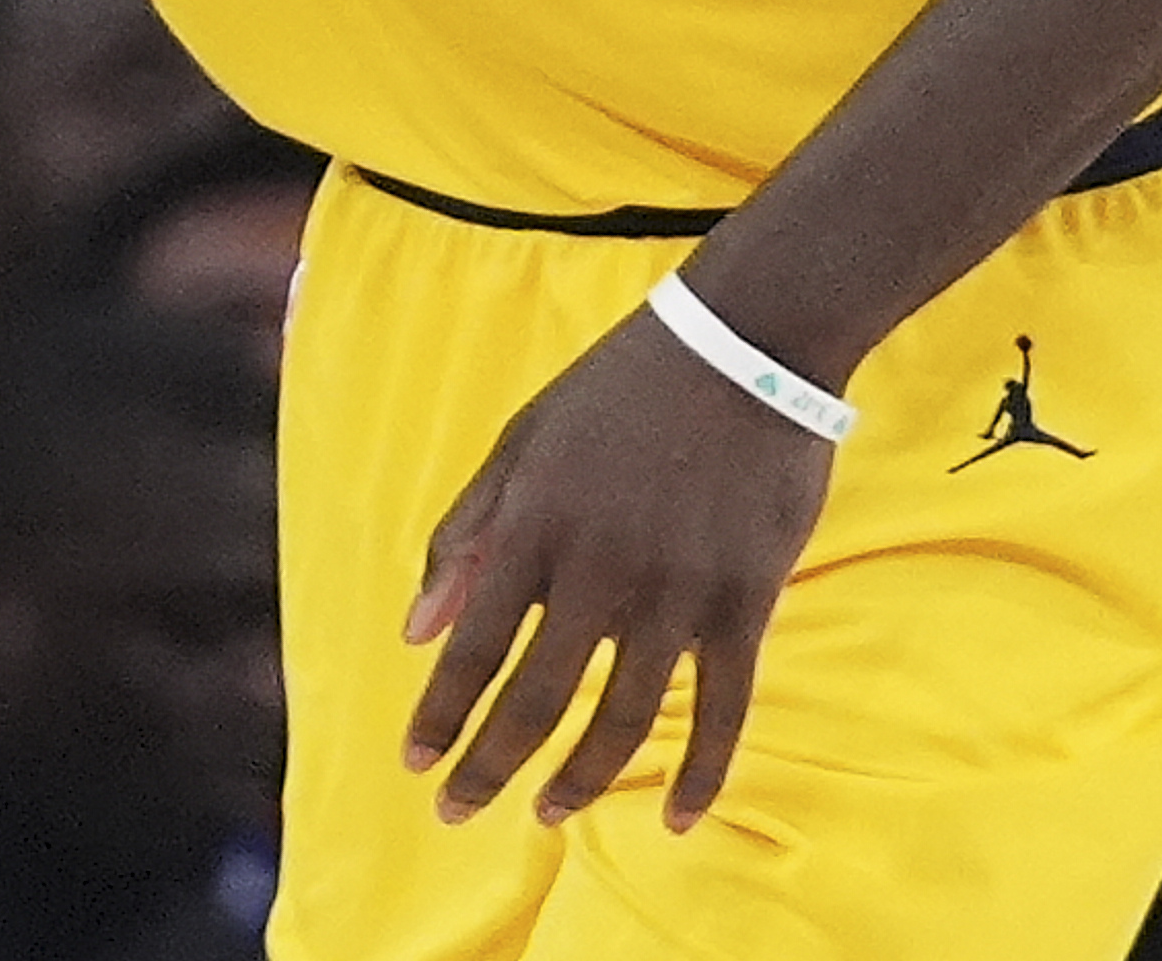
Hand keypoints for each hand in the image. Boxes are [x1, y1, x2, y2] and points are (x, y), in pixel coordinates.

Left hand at [403, 307, 836, 832]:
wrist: (745, 343)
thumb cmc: (621, 388)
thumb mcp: (523, 440)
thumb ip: (467, 533)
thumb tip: (414, 631)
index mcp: (535, 527)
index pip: (472, 647)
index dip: (441, 714)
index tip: (415, 763)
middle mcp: (599, 571)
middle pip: (535, 700)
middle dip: (488, 766)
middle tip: (457, 812)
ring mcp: (678, 592)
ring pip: (622, 720)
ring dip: (579, 779)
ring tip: (548, 809)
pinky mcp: (747, 602)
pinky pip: (724, 710)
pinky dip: (702, 772)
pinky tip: (680, 819)